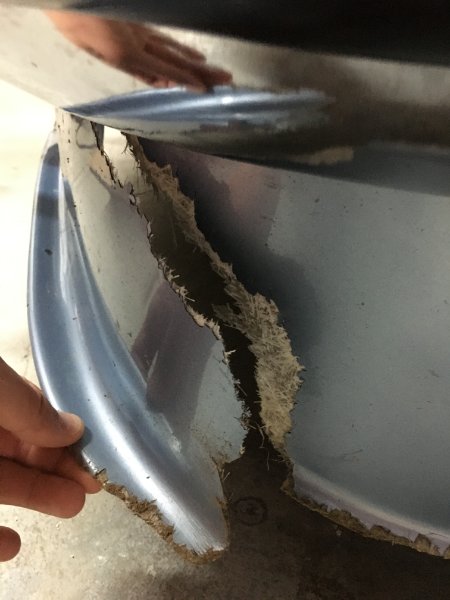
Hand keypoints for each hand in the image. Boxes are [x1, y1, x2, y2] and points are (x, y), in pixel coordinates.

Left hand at [0, 357, 100, 561]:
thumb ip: (31, 408)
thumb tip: (75, 428)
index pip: (35, 417)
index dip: (66, 438)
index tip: (93, 457)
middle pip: (25, 453)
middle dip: (60, 471)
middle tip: (93, 488)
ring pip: (3, 484)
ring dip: (38, 496)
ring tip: (72, 508)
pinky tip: (12, 545)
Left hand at [46, 11, 231, 89]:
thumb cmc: (71, 23)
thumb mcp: (90, 51)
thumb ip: (124, 64)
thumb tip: (155, 78)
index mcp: (126, 54)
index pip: (164, 70)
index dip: (185, 80)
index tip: (204, 88)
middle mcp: (138, 41)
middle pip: (175, 59)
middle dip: (201, 71)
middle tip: (225, 78)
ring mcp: (139, 29)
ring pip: (171, 47)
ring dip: (192, 59)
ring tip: (212, 68)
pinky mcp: (136, 20)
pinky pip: (161, 37)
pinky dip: (176, 47)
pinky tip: (188, 53)